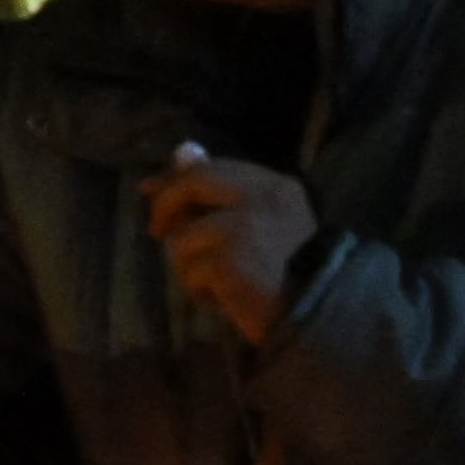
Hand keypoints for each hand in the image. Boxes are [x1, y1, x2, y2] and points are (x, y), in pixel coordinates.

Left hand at [138, 144, 318, 345]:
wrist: (314, 313)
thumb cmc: (285, 275)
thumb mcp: (254, 226)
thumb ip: (217, 193)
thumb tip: (181, 152)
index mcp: (275, 186)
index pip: (214, 168)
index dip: (177, 178)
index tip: (150, 188)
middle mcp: (263, 196)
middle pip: (193, 183)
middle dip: (165, 206)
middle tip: (156, 232)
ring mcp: (246, 225)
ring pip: (182, 237)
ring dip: (187, 266)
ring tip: (214, 283)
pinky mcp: (229, 258)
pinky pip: (190, 271)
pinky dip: (198, 290)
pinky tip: (223, 299)